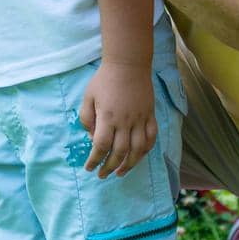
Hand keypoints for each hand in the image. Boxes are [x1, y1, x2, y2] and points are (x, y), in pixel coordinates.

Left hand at [79, 61, 156, 178]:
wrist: (128, 64)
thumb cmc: (104, 79)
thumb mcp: (88, 96)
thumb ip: (87, 118)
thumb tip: (93, 138)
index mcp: (107, 117)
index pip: (101, 146)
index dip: (95, 160)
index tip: (89, 168)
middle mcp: (125, 122)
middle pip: (119, 152)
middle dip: (110, 167)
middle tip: (102, 175)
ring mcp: (140, 119)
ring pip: (138, 150)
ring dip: (130, 165)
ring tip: (121, 173)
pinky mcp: (150, 116)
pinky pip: (151, 138)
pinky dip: (146, 150)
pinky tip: (139, 157)